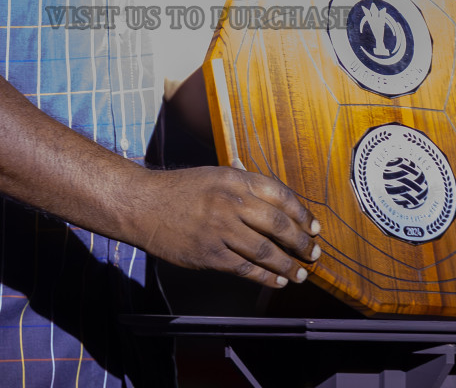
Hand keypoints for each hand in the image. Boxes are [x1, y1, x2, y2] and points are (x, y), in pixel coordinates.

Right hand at [133, 164, 321, 288]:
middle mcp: (231, 202)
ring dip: (288, 265)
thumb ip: (244, 182)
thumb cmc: (178, 190)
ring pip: (266, 251)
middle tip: (313, 253)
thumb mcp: (214, 174)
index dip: (303, 214)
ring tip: (300, 273)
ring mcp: (220, 229)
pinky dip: (265, 277)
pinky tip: (276, 281)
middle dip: (302, 243)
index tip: (314, 228)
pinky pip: (245, 269)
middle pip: (279, 225)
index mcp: (235, 179)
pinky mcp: (209, 254)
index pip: (281, 196)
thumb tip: (275, 196)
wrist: (142, 204)